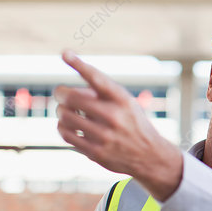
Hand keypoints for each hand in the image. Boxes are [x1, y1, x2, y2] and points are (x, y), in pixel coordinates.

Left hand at [54, 50, 182, 200]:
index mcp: (123, 99)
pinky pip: (66, 134)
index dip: (79, 64)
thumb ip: (101, 93)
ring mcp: (105, 136)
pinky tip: (67, 126)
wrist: (150, 156)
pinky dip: (62, 127)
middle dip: (61, 93)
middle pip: (72, 97)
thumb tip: (67, 91)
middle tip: (61, 94)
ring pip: (65, 116)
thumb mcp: (127, 103)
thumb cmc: (133, 124)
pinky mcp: (96, 152)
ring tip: (66, 112)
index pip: (98, 78)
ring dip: (61, 111)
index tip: (65, 53)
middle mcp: (115, 116)